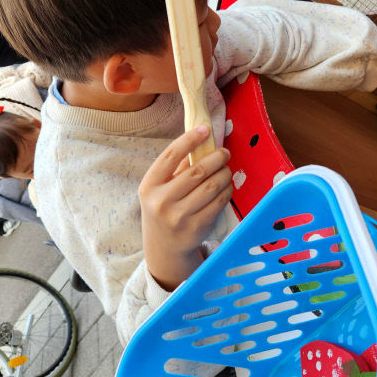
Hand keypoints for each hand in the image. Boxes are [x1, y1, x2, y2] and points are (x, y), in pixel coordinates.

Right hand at [139, 125, 231, 289]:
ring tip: (226, 169)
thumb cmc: (163, 208)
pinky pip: (218, 203)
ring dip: (224, 174)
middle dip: (216, 158)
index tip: (205, 129)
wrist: (163, 247)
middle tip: (224, 153)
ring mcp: (179, 217)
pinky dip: (226, 191)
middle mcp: (161, 202)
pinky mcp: (196, 228)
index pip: (171, 156)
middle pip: (196, 172)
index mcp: (149, 186)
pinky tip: (227, 186)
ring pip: (210, 187)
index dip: (190, 139)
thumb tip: (201, 138)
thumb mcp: (160, 188)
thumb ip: (177, 166)